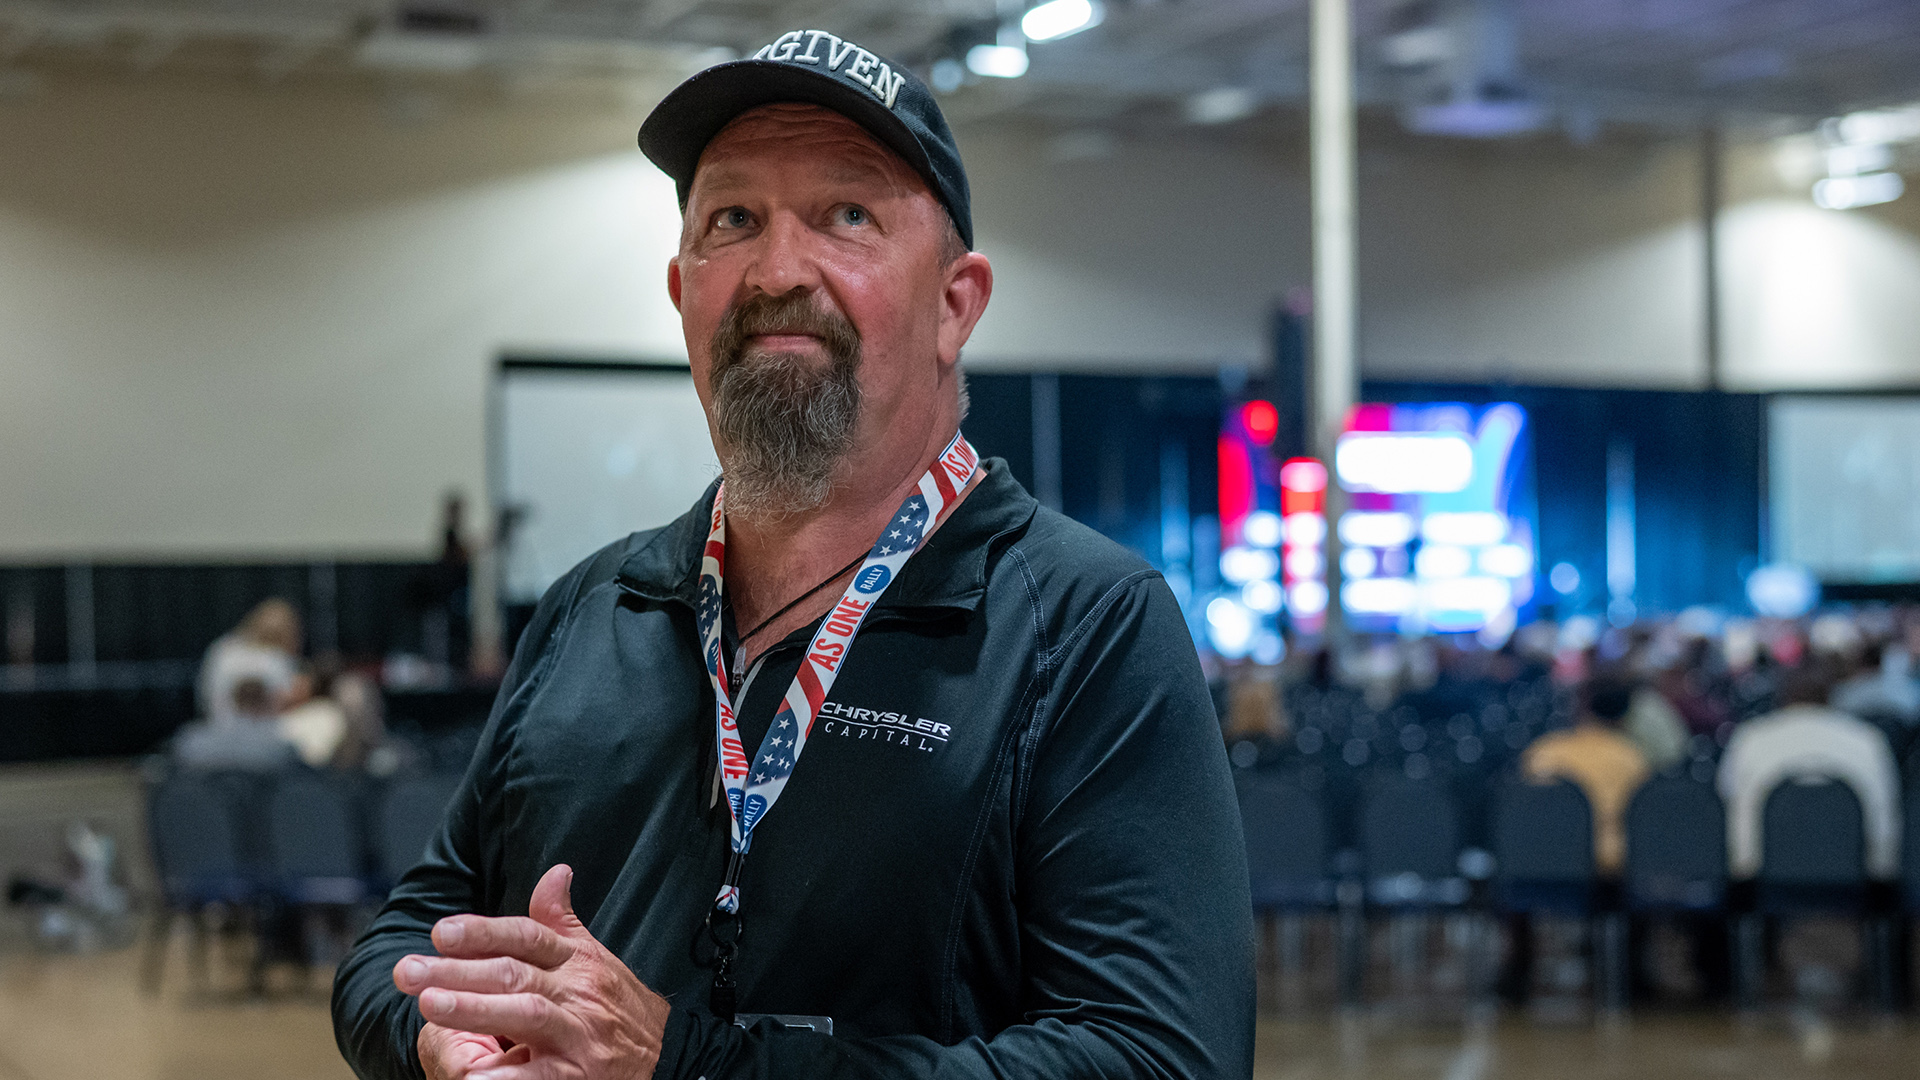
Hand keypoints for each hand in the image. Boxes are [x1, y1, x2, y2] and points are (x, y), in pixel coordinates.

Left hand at [394, 864, 670, 1079]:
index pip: (526, 936)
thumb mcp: (594, 956)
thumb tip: (555, 872)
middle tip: (408, 970)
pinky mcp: (578, 1074)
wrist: (668, 1054)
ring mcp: (578, 1033)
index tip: (441, 932)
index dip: (483, 931)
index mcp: (577, 960)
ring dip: (475, 1008)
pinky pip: (539, 1074)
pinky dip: (506, 1076)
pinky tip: (472, 1075)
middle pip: (514, 973)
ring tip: (430, 1004)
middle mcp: (577, 992)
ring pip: (526, 1013)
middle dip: (458, 970)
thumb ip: (561, 920)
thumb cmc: (618, 1004)